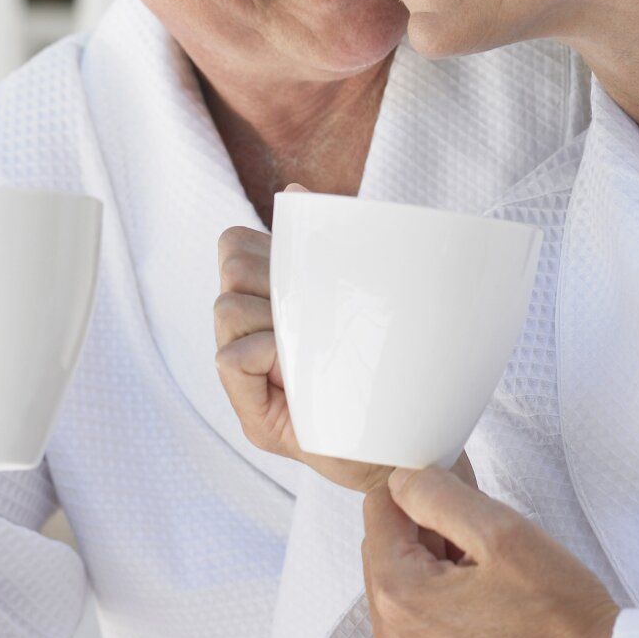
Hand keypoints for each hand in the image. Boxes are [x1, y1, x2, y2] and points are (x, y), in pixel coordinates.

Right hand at [215, 221, 395, 493]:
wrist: (411, 446)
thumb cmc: (388, 371)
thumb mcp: (359, 299)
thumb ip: (329, 253)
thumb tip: (295, 192)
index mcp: (268, 304)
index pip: (235, 245)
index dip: (264, 245)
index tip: (308, 270)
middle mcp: (248, 338)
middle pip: (231, 269)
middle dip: (274, 277)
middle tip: (318, 312)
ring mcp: (248, 381)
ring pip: (227, 309)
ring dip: (275, 317)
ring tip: (316, 344)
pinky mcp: (257, 418)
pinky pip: (233, 357)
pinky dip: (268, 355)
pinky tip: (304, 370)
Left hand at [362, 467, 618, 637]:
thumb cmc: (561, 615)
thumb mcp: (500, 531)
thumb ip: (437, 495)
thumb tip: (401, 482)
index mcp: (400, 599)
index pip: (378, 513)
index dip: (418, 493)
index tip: (458, 498)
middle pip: (387, 554)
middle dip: (426, 534)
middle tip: (484, 540)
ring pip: (406, 592)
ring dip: (437, 571)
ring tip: (493, 576)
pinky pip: (425, 632)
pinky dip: (447, 610)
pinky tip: (494, 610)